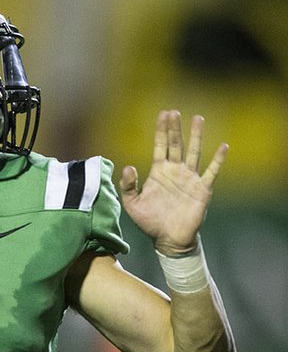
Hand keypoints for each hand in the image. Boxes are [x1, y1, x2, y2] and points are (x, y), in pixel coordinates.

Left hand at [118, 110, 226, 255]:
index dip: (161, 130)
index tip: (162, 114)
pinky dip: (218, 160)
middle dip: (174, 128)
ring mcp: (189, 178)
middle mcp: (175, 171)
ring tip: (198, 118)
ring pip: (194, 152)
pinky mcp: (202, 189)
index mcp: (158, 172)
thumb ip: (128, 186)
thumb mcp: (132, 204)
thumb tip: (128, 166)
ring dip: (196, 136)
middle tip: (174, 112)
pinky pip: (211, 172)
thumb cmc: (150, 221)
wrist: (168, 239)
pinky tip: (223, 146)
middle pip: (176, 144)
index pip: (160, 146)